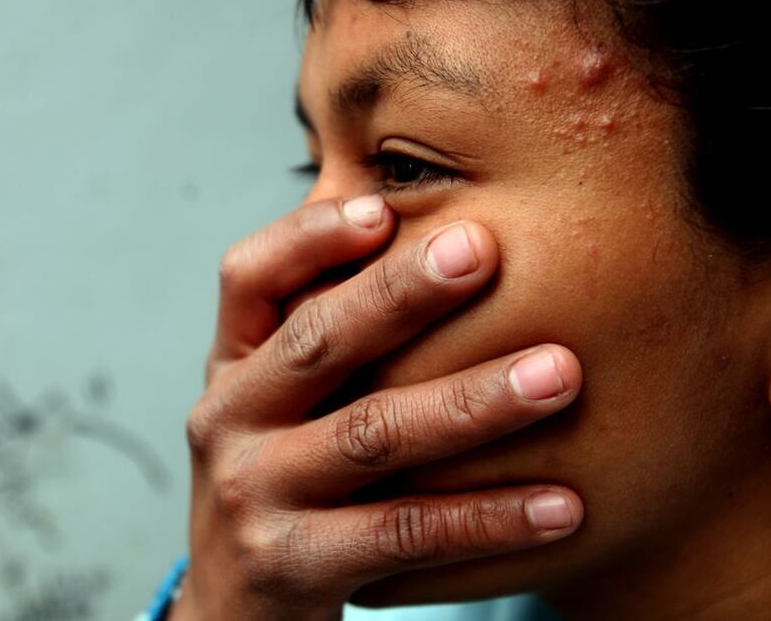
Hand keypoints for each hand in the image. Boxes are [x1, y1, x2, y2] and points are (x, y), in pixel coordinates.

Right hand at [172, 196, 582, 620]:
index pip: (248, 277)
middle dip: (400, 294)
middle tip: (486, 250)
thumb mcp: (276, 403)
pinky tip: (562, 504)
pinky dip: (487, 518)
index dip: (309, 237)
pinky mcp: (290, 564)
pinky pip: (402, 533)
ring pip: (370, 434)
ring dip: (469, 402)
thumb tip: (435, 244)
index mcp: (232, 365)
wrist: (232, 603)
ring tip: (560, 375)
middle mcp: (230, 418)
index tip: (385, 210)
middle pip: (315, 341)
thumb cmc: (280, 478)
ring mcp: (253, 492)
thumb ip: (326, 338)